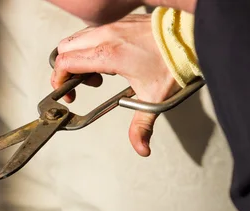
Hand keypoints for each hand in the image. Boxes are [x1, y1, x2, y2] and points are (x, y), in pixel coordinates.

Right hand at [51, 15, 179, 156]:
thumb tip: (141, 148)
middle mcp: (106, 36)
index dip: (58, 80)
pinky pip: (93, 33)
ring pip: (77, 38)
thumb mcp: (154, 98)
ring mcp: (112, 26)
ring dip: (78, 57)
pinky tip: (109, 63)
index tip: (67, 93)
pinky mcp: (120, 22)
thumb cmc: (174, 61)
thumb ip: (142, 126)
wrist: (191, 35)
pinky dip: (91, 48)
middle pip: (65, 48)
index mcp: (108, 55)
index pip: (65, 63)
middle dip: (65, 69)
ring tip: (96, 76)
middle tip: (80, 86)